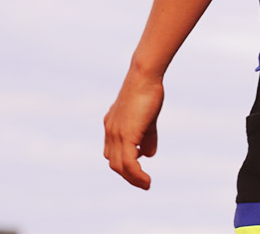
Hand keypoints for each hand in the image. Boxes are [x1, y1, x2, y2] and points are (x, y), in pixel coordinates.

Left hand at [103, 68, 164, 188]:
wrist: (144, 75)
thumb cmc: (148, 90)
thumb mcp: (147, 116)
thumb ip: (147, 136)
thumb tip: (148, 155)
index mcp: (112, 124)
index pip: (112, 152)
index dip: (123, 162)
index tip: (138, 168)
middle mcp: (110, 130)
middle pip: (114, 162)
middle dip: (128, 175)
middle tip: (143, 181)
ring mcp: (116, 133)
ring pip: (120, 166)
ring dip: (133, 178)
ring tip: (146, 184)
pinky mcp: (126, 135)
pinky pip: (128, 163)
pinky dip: (136, 175)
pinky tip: (146, 180)